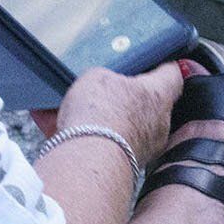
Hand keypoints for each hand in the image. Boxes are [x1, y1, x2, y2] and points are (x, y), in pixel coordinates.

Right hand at [34, 62, 185, 165]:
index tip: (160, 61)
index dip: (164, 65)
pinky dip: (81, 133)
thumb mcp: (97, 75)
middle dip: (122, 95)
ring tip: (64, 107)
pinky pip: (102, 142)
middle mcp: (158, 122)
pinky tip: (52, 123)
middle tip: (100, 87)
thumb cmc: (101, 114)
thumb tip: (105, 84)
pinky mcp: (126, 162)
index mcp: (157, 95)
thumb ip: (106, 76)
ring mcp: (144, 146)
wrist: (90, 158)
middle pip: (144, 102)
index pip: (172, 74)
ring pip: (120, 124)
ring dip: (98, 116)